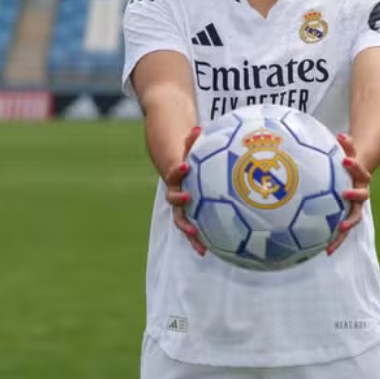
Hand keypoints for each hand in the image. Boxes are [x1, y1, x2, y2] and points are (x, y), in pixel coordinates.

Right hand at [164, 126, 205, 255]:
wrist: (178, 170)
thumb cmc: (189, 157)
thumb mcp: (190, 148)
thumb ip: (192, 140)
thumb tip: (197, 127)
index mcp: (176, 176)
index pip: (174, 172)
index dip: (178, 170)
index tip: (185, 166)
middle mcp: (176, 192)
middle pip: (173, 199)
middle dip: (180, 200)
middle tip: (188, 198)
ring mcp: (181, 206)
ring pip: (181, 220)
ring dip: (187, 229)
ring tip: (197, 239)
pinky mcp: (188, 216)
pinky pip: (192, 229)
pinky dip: (196, 240)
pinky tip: (206, 251)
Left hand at [327, 133, 370, 255]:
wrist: (355, 176)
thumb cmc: (345, 162)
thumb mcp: (345, 152)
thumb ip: (345, 145)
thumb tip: (340, 134)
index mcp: (360, 177)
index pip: (361, 170)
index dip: (355, 166)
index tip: (346, 160)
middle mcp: (360, 193)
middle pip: (362, 196)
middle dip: (354, 195)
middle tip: (344, 193)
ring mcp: (355, 207)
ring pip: (354, 218)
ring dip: (347, 225)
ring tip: (338, 230)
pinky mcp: (347, 218)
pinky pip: (342, 231)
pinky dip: (335, 241)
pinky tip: (325, 252)